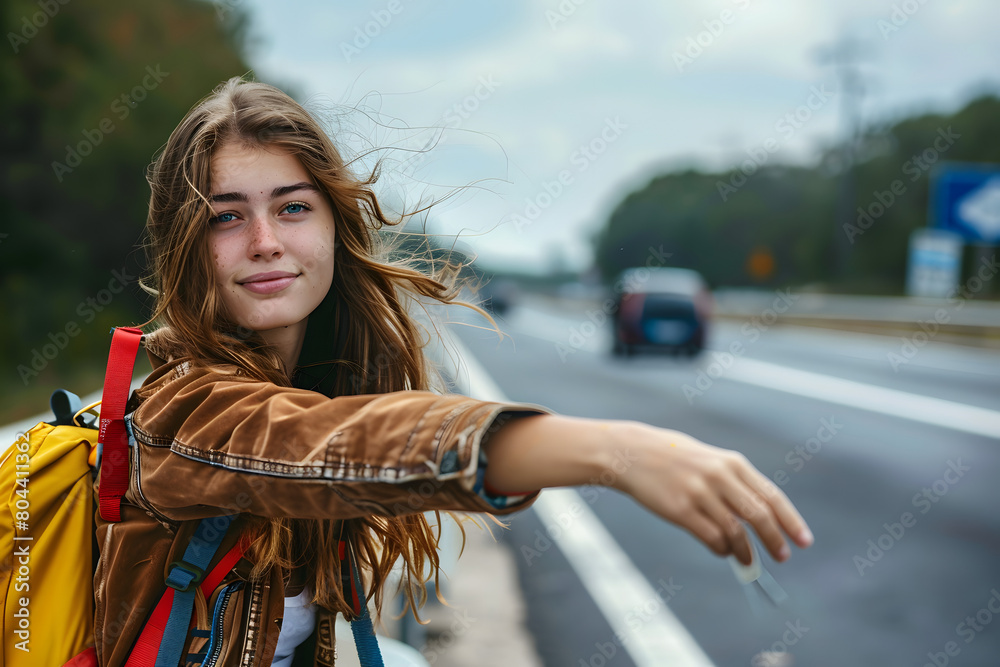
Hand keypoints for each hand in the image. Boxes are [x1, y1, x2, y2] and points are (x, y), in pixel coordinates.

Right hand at [606, 421, 812, 565]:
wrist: (633, 453)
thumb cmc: (675, 458)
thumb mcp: (711, 460)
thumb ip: (735, 483)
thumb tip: (762, 520)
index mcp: (732, 463)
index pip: (772, 496)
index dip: (791, 521)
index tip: (804, 541)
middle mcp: (719, 477)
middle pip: (759, 516)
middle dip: (775, 540)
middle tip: (782, 556)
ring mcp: (699, 493)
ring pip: (735, 532)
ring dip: (745, 552)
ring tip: (748, 561)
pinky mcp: (680, 510)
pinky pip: (711, 538)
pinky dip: (721, 549)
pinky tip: (722, 551)